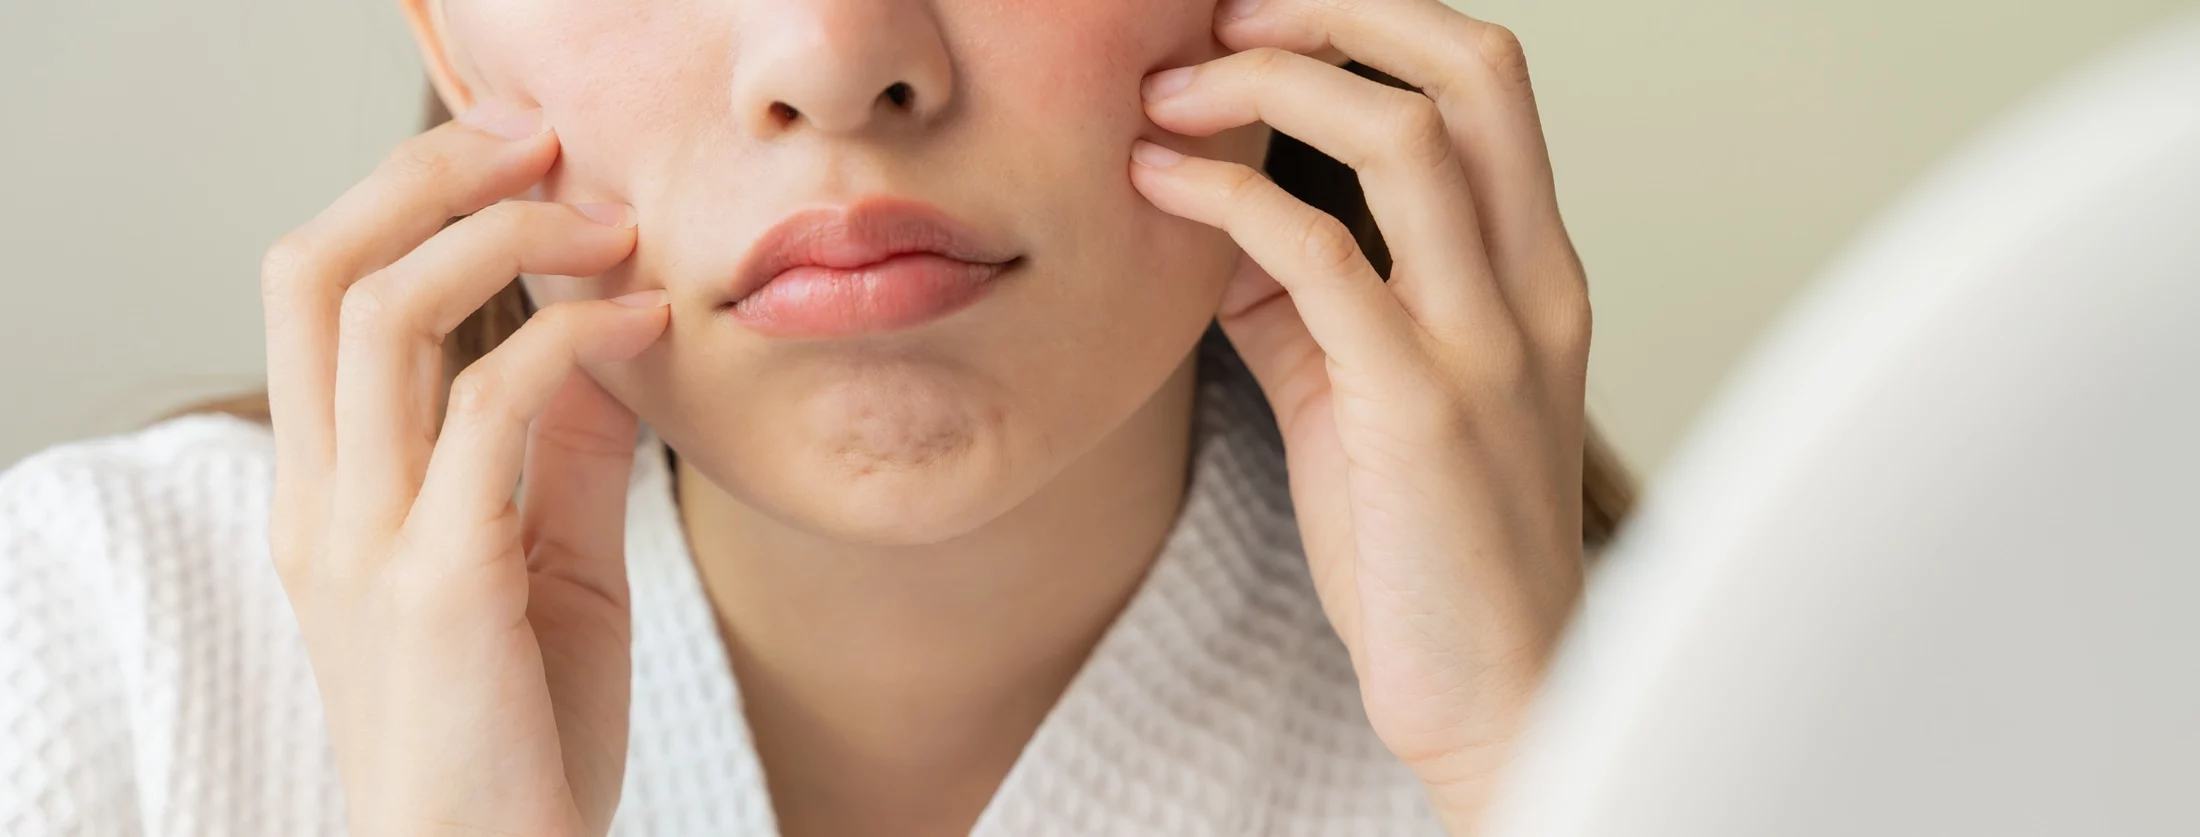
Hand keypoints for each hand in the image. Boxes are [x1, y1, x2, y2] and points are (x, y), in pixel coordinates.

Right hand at [260, 104, 667, 835]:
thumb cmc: (520, 740)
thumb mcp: (546, 570)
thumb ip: (560, 453)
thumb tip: (604, 336)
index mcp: (332, 497)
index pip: (319, 295)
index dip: (408, 199)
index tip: (523, 163)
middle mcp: (324, 504)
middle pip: (317, 269)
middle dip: (428, 177)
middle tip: (546, 145)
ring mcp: (369, 540)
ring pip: (383, 311)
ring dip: (507, 238)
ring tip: (610, 224)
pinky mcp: (442, 583)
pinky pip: (490, 409)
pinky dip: (572, 339)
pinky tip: (647, 323)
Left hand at [1132, 0, 1589, 829]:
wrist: (1496, 694)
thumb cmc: (1430, 550)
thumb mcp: (1369, 393)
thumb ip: (1307, 297)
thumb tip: (1213, 210)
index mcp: (1532, 273)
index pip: (1487, 80)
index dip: (1373, 18)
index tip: (1261, 22)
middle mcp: (1529, 287)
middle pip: (1473, 67)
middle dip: (1337, 12)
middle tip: (1223, 18)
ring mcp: (1484, 344)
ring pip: (1408, 136)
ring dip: (1272, 84)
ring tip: (1168, 96)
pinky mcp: (1419, 410)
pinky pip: (1322, 257)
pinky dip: (1229, 197)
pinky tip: (1161, 188)